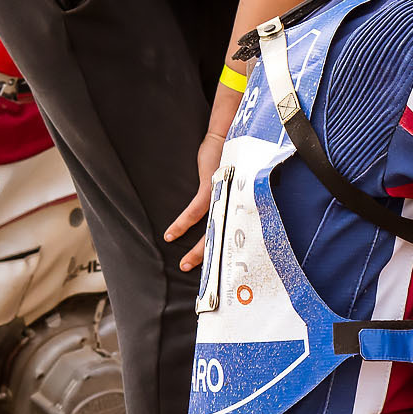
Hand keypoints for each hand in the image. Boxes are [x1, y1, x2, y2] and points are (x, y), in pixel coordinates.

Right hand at [165, 128, 227, 271]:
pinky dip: (183, 223)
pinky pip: (196, 210)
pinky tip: (171, 235)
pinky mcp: (212, 185)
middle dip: (217, 259)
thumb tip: (231, 213)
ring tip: (187, 265)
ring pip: (212, 229)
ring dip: (199, 248)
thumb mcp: (236, 182)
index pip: (236, 234)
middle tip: (210, 279)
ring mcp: (225, 196)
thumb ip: (235, 199)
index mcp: (241, 206)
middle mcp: (236, 203)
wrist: (228, 134)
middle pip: (226, 237)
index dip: (231, 253)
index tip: (227, 271)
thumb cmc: (232, 156)